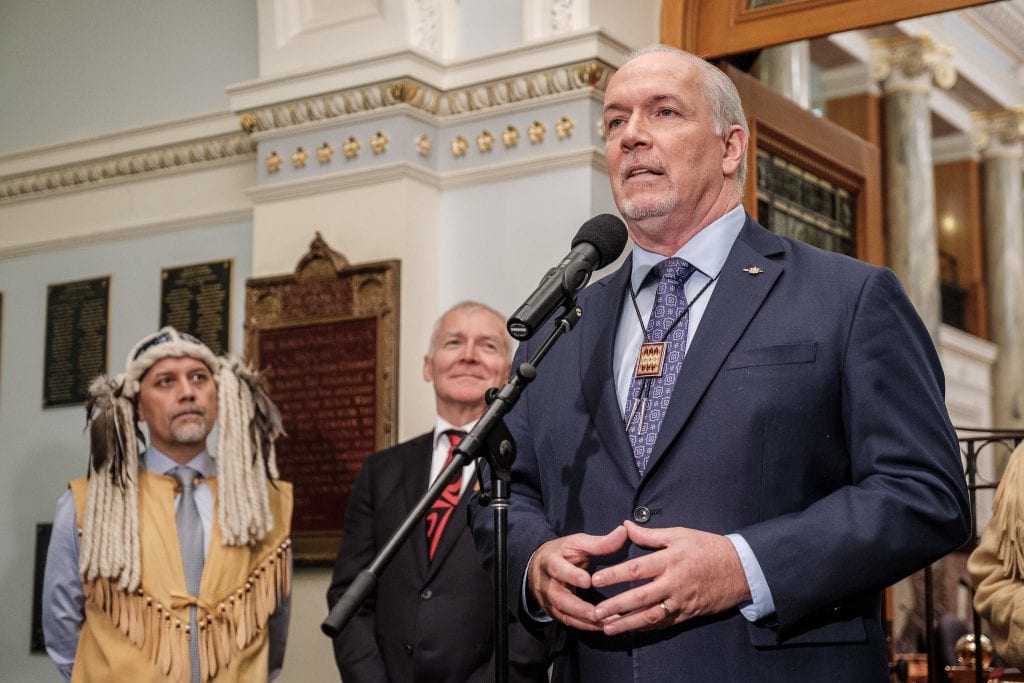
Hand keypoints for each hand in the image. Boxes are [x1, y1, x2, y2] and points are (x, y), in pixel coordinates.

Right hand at [527, 525, 627, 630]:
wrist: (540, 566)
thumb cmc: (563, 552)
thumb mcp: (578, 543)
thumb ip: (600, 542)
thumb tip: (624, 531)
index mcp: (551, 561)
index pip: (558, 569)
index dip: (572, 576)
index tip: (588, 582)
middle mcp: (547, 584)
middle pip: (560, 599)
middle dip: (580, 608)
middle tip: (600, 613)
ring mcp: (549, 601)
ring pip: (566, 615)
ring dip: (587, 621)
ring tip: (609, 623)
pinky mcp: (554, 613)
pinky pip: (570, 622)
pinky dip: (587, 626)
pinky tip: (604, 626)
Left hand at [590, 521, 750, 634]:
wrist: (740, 569)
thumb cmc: (708, 547)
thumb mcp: (680, 534)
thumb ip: (650, 534)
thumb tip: (625, 526)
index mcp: (670, 560)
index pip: (637, 569)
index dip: (614, 575)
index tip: (596, 580)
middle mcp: (674, 583)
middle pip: (640, 597)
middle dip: (616, 606)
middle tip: (596, 612)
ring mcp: (681, 601)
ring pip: (650, 616)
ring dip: (627, 623)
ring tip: (607, 627)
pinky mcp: (687, 614)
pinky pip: (663, 623)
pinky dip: (645, 628)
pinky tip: (630, 630)